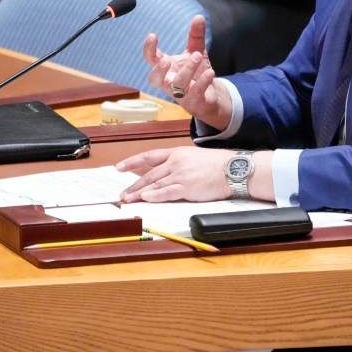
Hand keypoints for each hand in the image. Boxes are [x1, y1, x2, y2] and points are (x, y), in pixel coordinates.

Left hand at [116, 146, 233, 202]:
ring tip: (129, 200)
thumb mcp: (194, 157)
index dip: (132, 162)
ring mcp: (180, 174)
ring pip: (155, 184)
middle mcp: (175, 162)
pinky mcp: (187, 186)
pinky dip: (155, 195)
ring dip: (139, 193)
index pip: (149, 156)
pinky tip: (145, 198)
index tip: (119, 167)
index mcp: (176, 153)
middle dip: (134, 185)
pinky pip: (167, 192)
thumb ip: (179, 163)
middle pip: (149, 174)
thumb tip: (167, 172)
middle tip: (123, 194)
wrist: (232, 169)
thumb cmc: (216, 164)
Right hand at [144, 15, 231, 129]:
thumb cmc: (196, 73)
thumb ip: (196, 36)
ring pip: (177, 85)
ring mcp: (180, 94)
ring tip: (198, 55)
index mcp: (166, 68)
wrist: (209, 96)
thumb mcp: (196, 51)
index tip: (152, 35)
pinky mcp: (193, 101)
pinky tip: (209, 72)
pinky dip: (202, 82)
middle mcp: (169, 82)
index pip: (151, 59)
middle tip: (166, 60)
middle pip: (155, 79)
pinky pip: (195, 93)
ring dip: (187, 70)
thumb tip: (199, 16)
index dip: (149, 49)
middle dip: (158, 70)